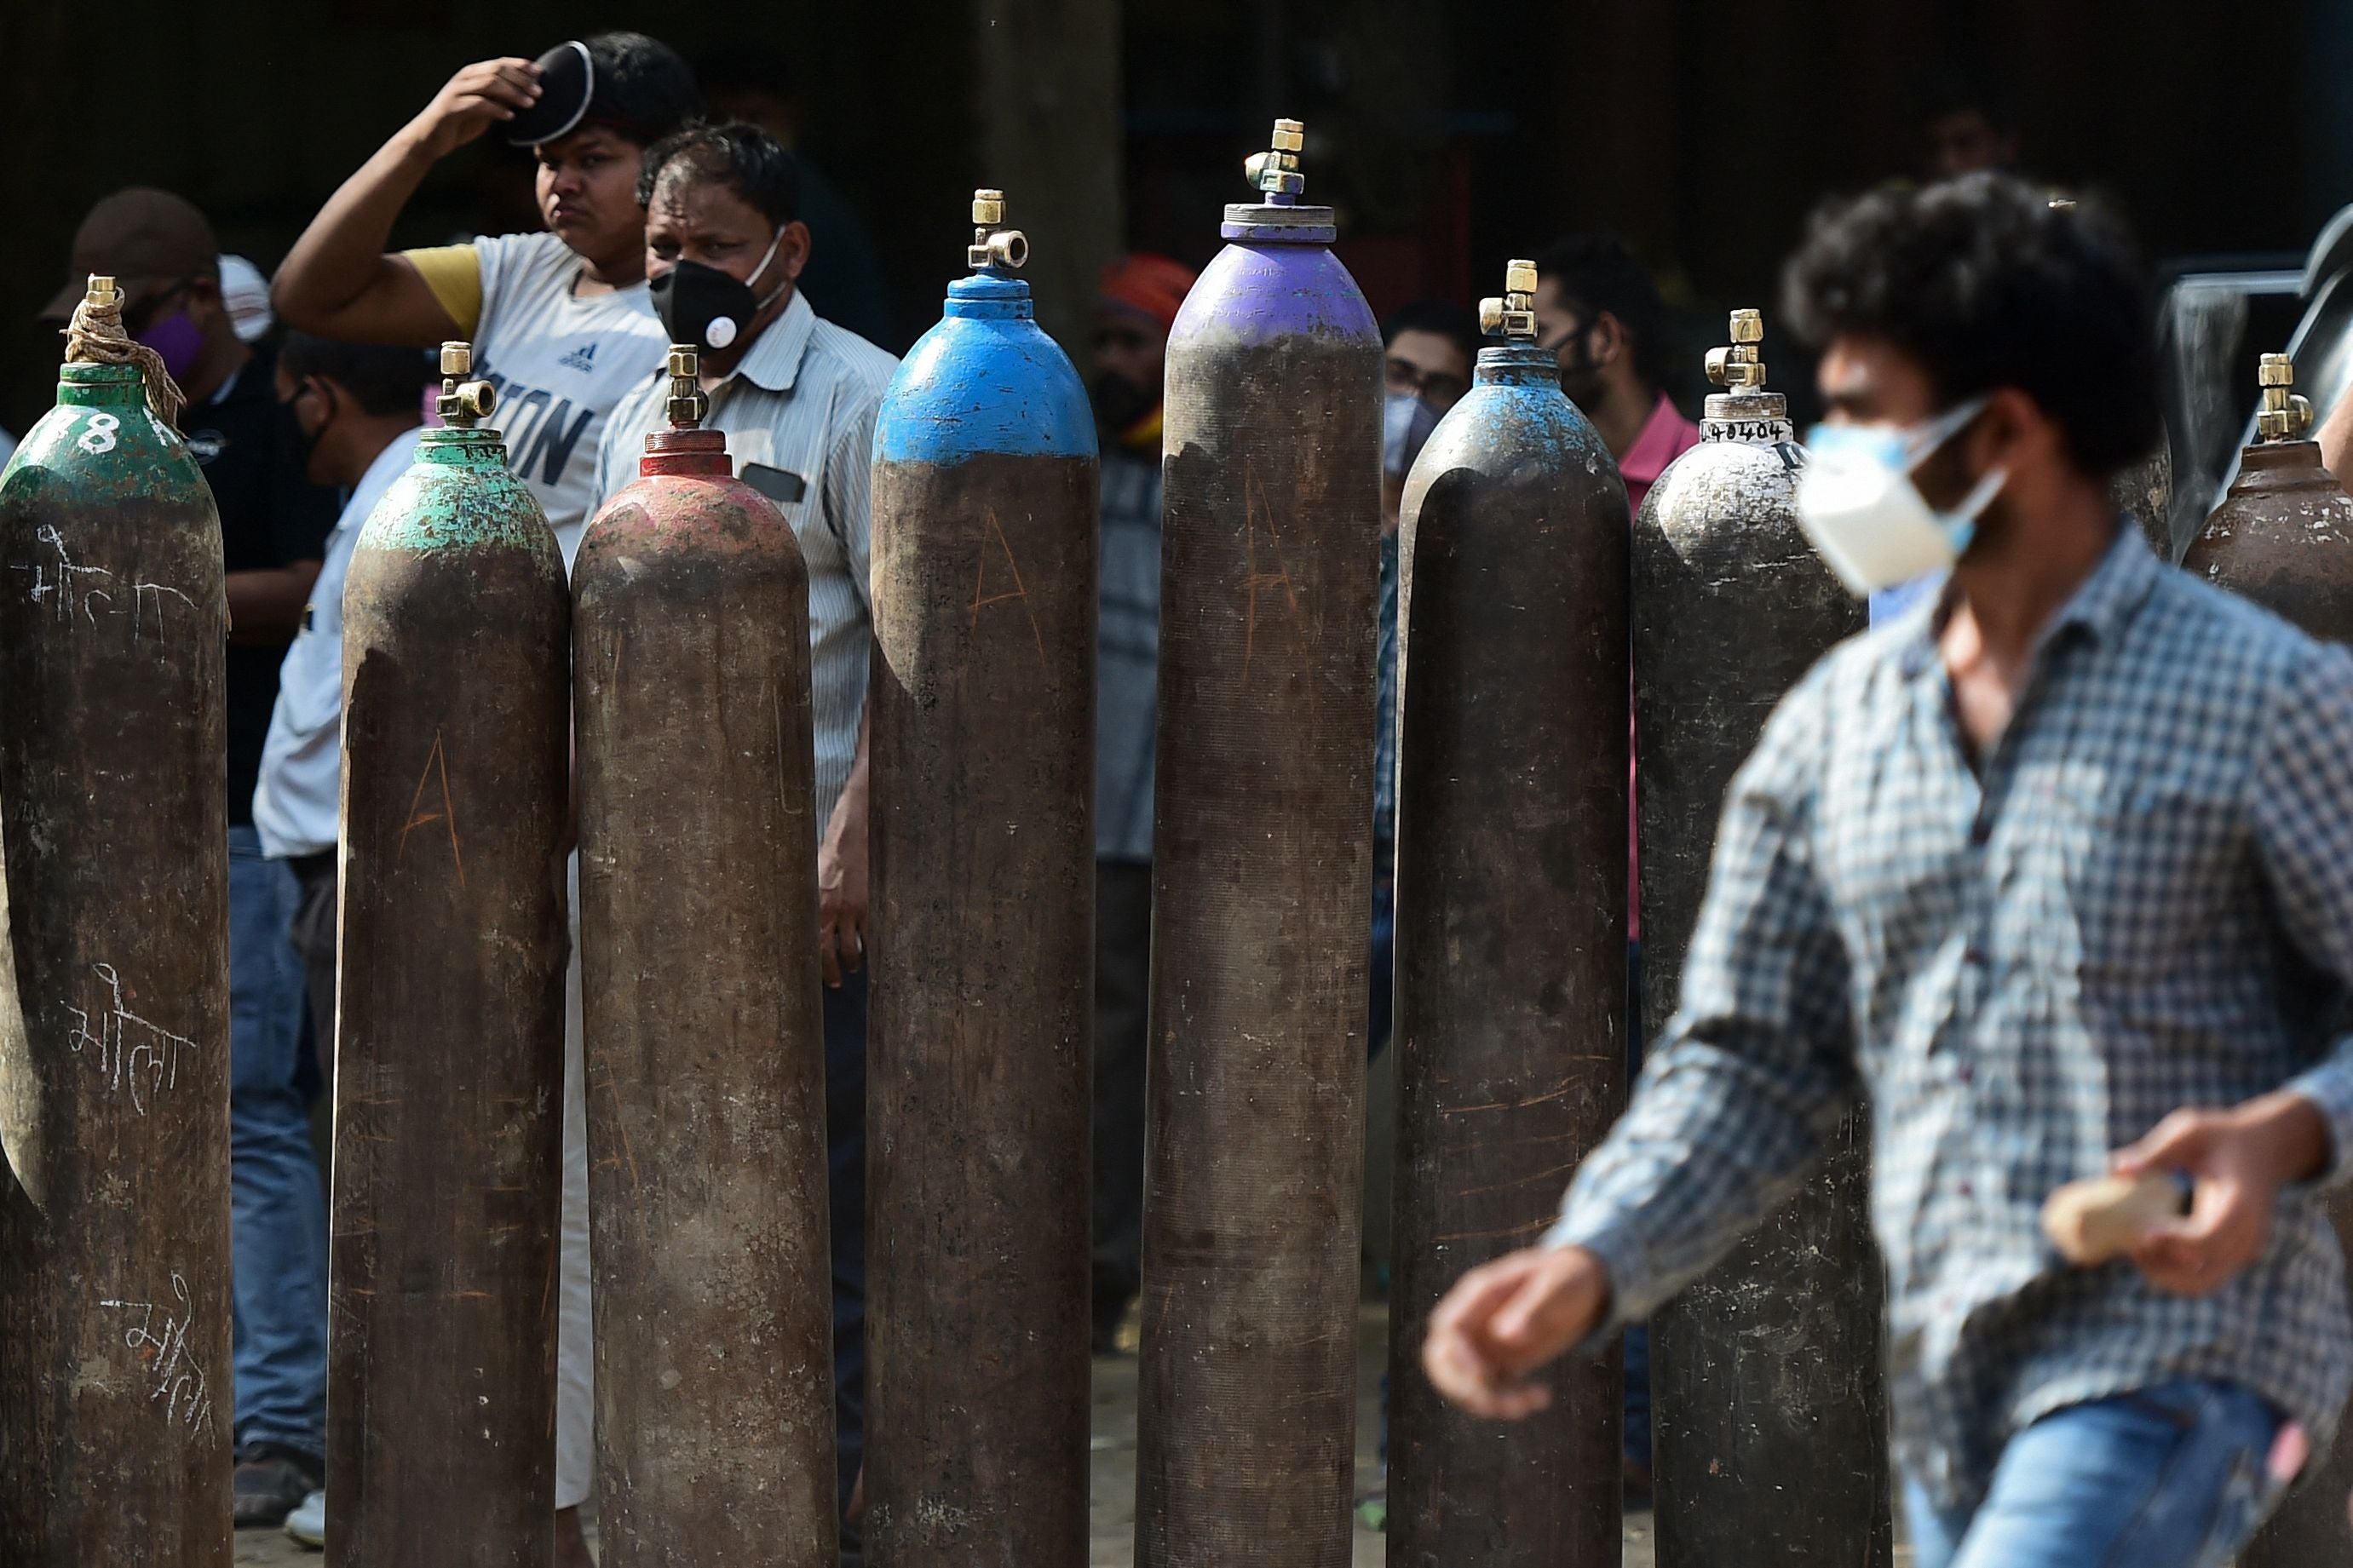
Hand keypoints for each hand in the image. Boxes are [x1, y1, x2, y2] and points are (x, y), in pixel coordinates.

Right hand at [402, 58, 540, 161]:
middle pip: (496, 70)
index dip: (521, 65)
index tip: (541, 72)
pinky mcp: (452, 108)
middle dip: (521, 79)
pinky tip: (511, 116)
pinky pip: (478, 104)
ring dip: (512, 93)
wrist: (429, 139)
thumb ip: (499, 99)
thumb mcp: (483, 109)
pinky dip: (497, 109)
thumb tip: (526, 94)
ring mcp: (456, 92)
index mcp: (472, 75)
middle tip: (539, 92)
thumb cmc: (459, 124)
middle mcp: (464, 79)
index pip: (499, 63)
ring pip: (489, 84)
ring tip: (530, 104)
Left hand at [817, 792, 869, 987]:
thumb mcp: (813, 882)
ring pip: (853, 949)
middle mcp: (830, 912)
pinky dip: (870, 945)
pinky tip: (871, 949)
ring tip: (855, 966)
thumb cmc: (829, 857)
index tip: (817, 977)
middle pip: (830, 954)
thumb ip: (814, 906)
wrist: (852, 838)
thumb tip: (812, 927)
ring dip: (853, 961)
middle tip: (837, 982)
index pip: (812, 945)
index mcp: (813, 907)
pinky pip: (870, 935)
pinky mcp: (869, 906)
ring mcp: (851, 911)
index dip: (815, 965)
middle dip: (833, 972)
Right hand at [1422, 1245, 1610, 1419]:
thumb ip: (1532, 1308)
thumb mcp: (1557, 1286)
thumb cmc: (1567, 1278)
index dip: (1456, 1354)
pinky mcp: (1500, 1363)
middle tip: (1496, 1403)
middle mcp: (1475, 1321)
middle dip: (1462, 1386)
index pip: (1448, 1326)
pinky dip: (1509, 1402)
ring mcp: (1484, 1344)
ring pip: (1463, 1381)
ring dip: (1488, 1400)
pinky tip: (1541, 1397)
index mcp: (1480, 1294)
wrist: (1582, 1286)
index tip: (1482, 1375)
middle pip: (1442, 1358)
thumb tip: (1505, 1335)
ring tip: (1529, 1403)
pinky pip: (1490, 1390)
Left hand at [2110, 1092, 2330, 1295]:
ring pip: (2201, 1283)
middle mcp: (2246, 1234)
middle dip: (2161, 1264)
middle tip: (2130, 1242)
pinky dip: (2174, 1274)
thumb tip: (2115, 1169)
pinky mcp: (2234, 1255)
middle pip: (2203, 1271)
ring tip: (2135, 1248)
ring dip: (2164, 1275)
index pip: (2208, 1238)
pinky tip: (2149, 1248)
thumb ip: (2156, 1151)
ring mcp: (2243, 1249)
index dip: (2174, 1242)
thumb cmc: (2221, 1137)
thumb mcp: (2191, 1131)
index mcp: (2239, 1203)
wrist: (2265, 1149)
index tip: (2142, 1231)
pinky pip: (2203, 1278)